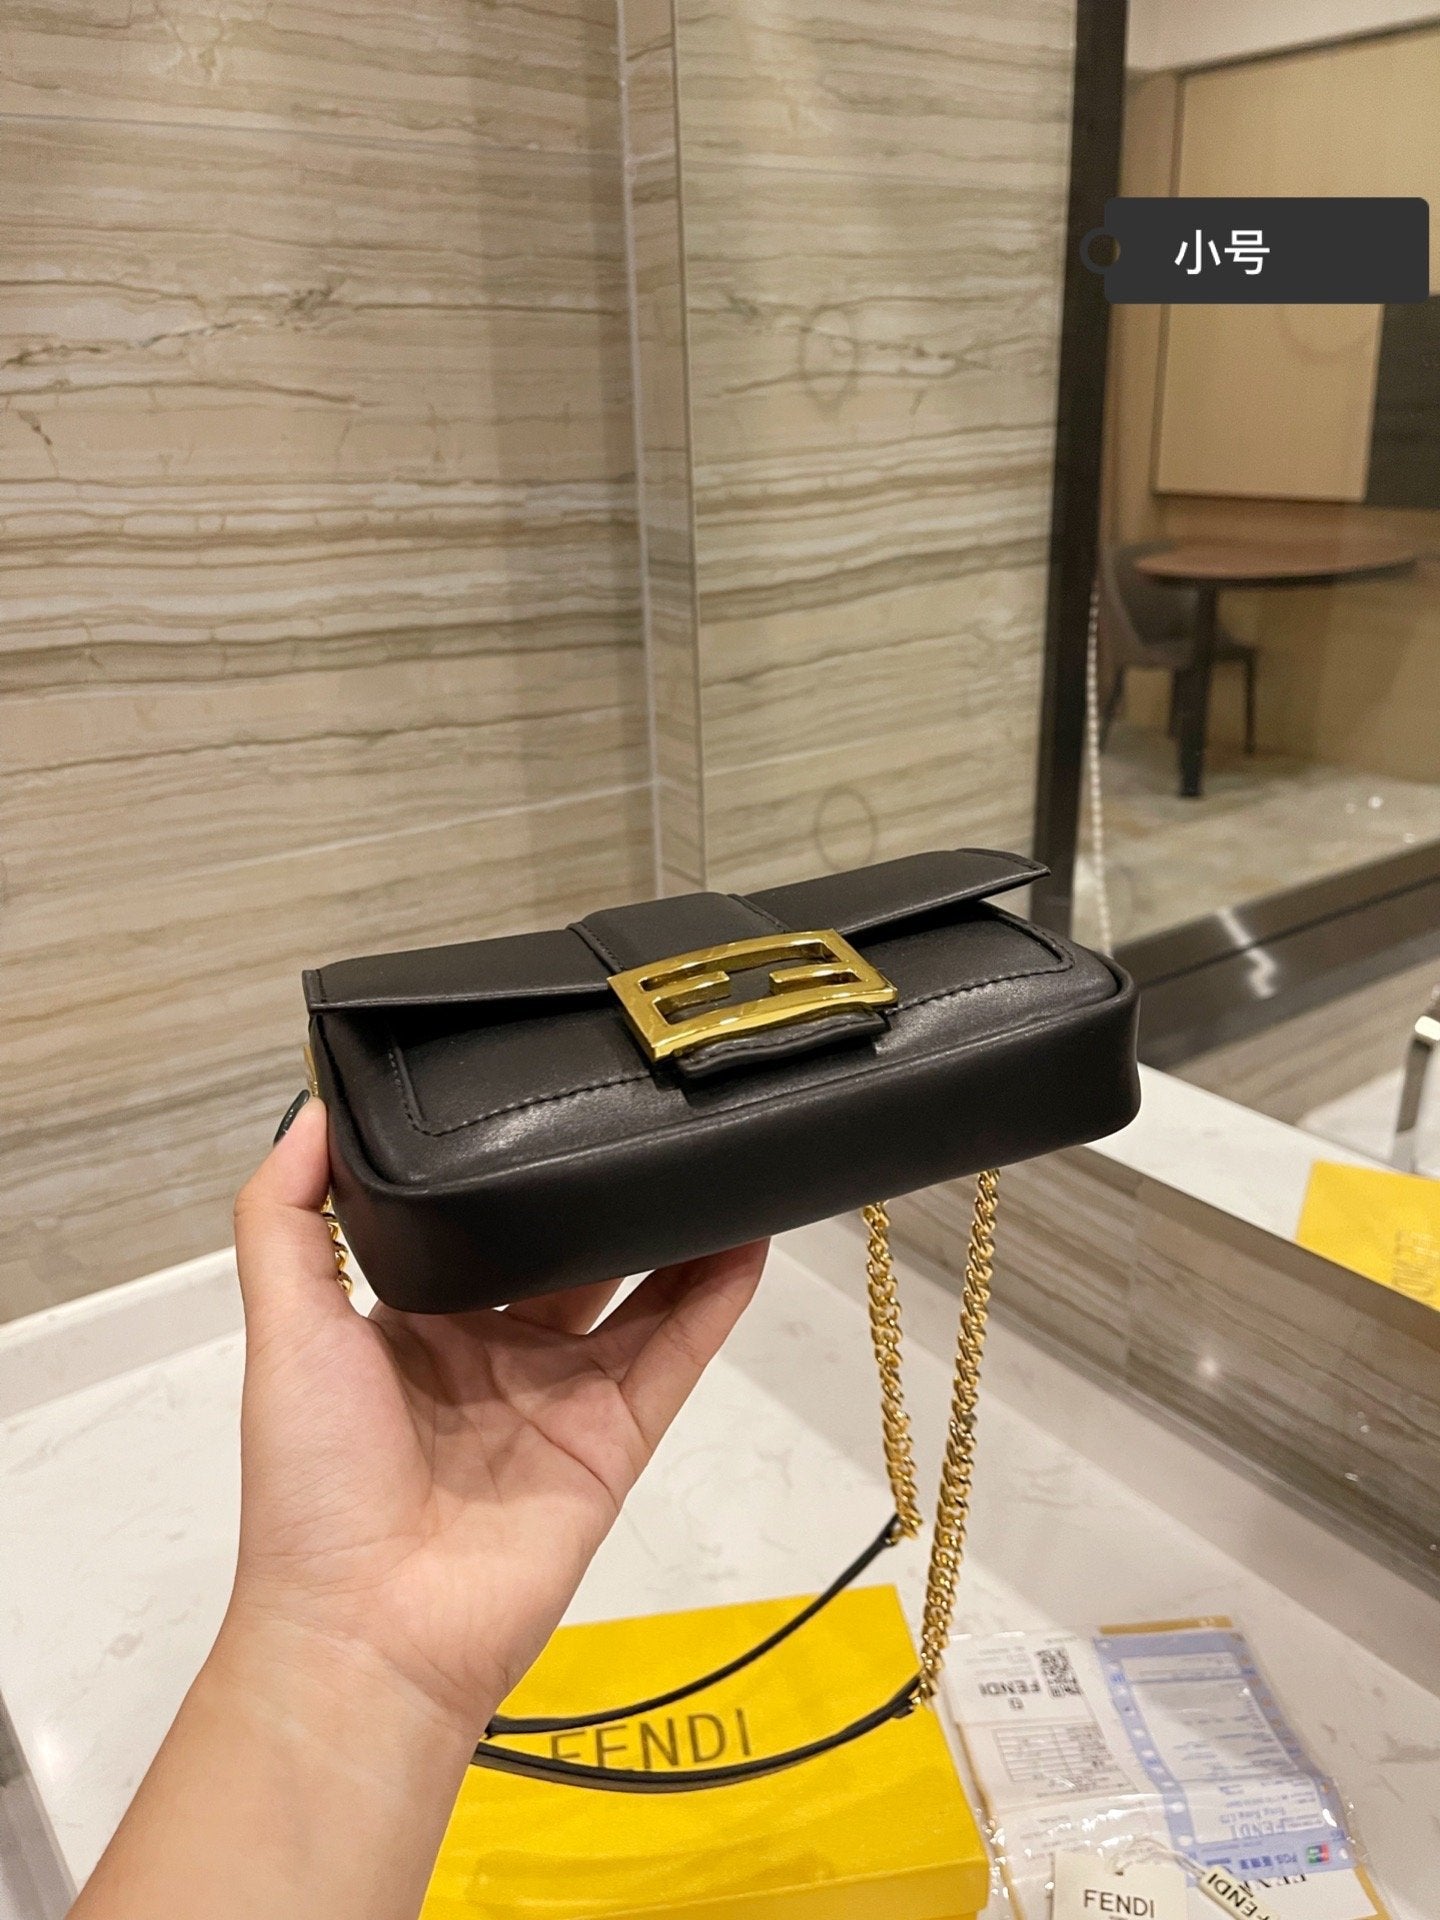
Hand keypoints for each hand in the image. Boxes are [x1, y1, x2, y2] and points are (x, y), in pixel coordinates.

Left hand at [226, 1093, 766, 1737]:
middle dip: (600, 1194)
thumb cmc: (315, 1483)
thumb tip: (311, 1112)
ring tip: (715, 1152)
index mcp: (412, 1326)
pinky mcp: (615, 1439)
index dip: (506, 1174)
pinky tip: (748, 1233)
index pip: (473, 1229)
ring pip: (635, 1296)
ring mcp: (560, 1398)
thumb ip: (285, 1220)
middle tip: (643, 1113)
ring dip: (676, 1232)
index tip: (541, 1100)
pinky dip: (716, 1298)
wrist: (371, 1631)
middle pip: (565, 1256)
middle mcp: (492, 1354)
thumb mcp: (283, 1331)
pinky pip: (676, 1355)